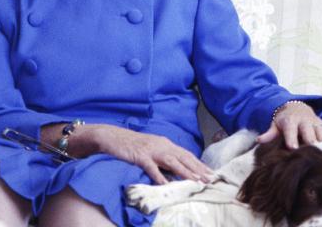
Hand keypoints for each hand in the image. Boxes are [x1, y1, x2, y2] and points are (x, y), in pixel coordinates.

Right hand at [87, 125, 213, 184]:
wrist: (112, 136)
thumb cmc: (132, 145)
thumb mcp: (151, 148)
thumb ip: (163, 157)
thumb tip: (176, 168)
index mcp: (165, 143)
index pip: (186, 154)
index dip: (198, 164)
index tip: (210, 172)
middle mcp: (161, 145)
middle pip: (183, 157)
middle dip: (197, 168)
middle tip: (209, 178)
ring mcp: (151, 150)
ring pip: (172, 161)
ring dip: (185, 172)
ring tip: (195, 181)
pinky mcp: (139, 156)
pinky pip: (151, 167)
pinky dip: (159, 176)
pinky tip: (166, 184)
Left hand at [255, 102, 321, 148]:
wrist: (297, 108)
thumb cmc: (285, 121)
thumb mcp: (275, 124)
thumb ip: (269, 134)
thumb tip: (259, 140)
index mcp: (291, 121)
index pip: (291, 130)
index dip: (292, 139)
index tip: (293, 148)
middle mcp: (306, 122)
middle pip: (310, 134)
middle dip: (311, 144)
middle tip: (312, 157)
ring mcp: (317, 124)